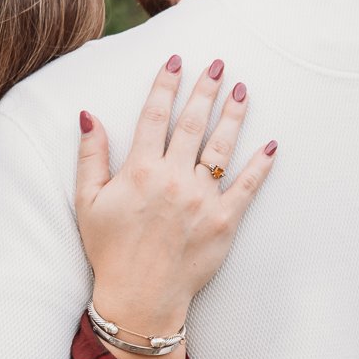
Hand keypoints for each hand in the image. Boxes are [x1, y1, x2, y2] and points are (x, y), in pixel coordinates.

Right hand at [76, 54, 277, 352]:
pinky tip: (271, 144)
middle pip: (193, 123)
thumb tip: (88, 114)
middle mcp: (173, 178)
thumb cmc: (110, 250)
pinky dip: (261, 164)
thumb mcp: (88, 202)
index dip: (166, 85)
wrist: (140, 297)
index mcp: (139, 170)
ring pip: (221, 146)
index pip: (154, 115)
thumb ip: (90, 156)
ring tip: (242, 90)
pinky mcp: (224, 220)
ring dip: (233, 115)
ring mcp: (201, 199)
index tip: (176, 61)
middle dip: (205, 89)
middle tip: (217, 64)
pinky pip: (247, 186)